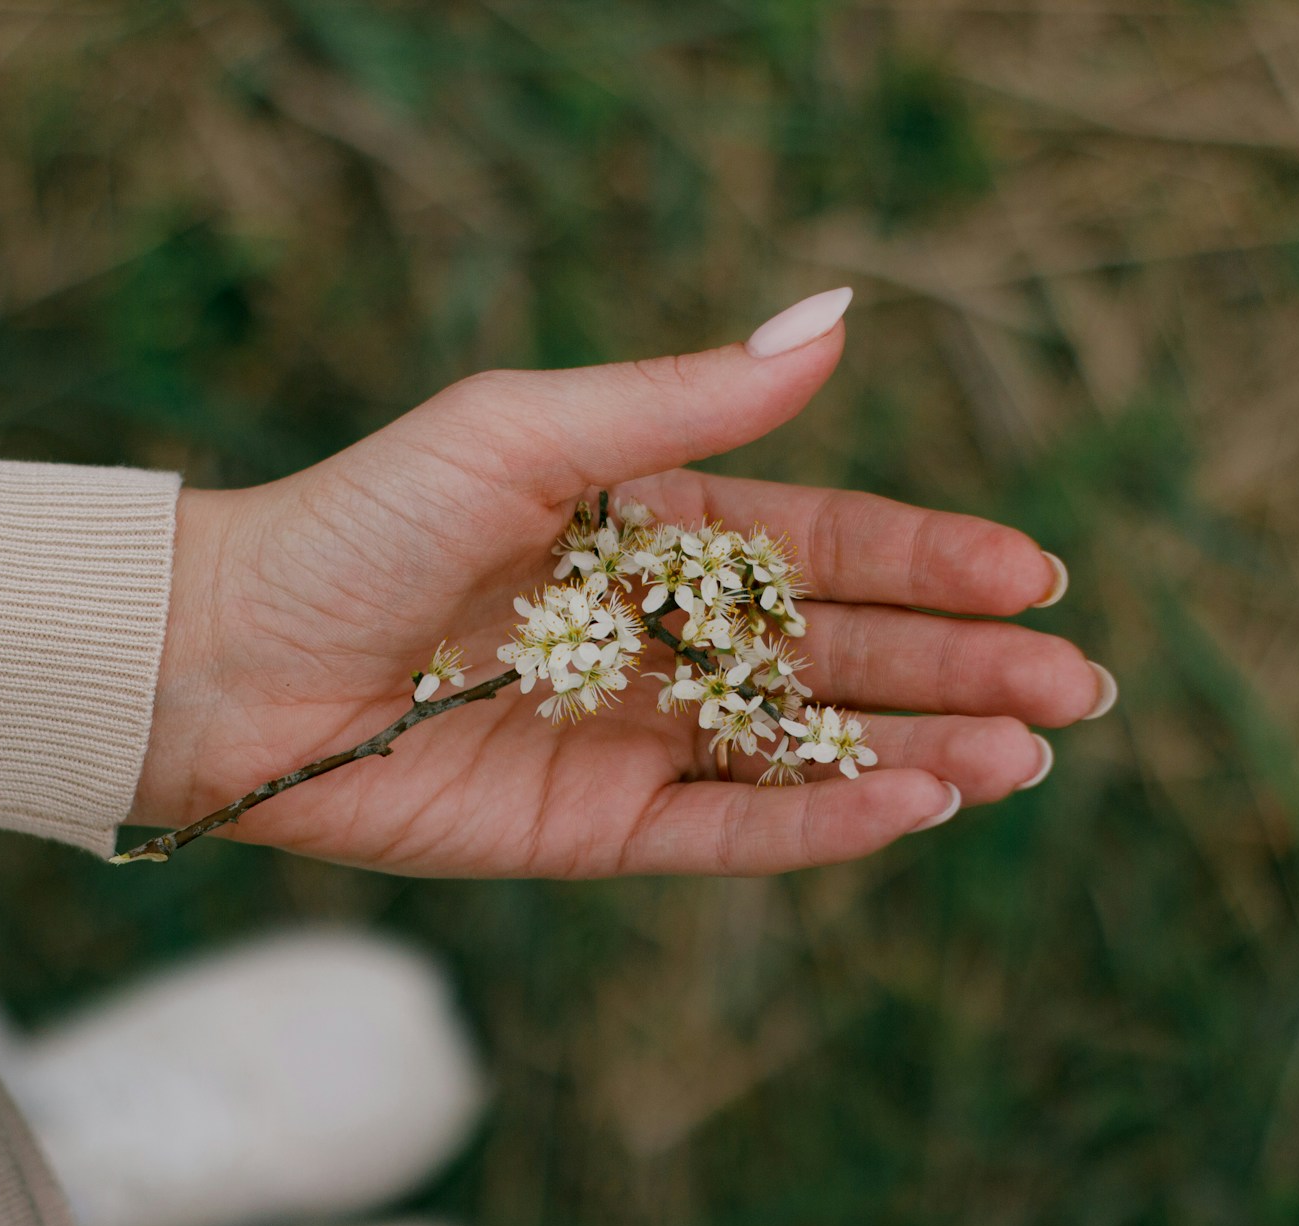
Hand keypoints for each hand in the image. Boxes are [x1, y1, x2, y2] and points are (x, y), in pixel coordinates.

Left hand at [131, 290, 1111, 876]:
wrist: (223, 657)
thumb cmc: (364, 520)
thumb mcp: (532, 430)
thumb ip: (688, 398)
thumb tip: (837, 319)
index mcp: (659, 530)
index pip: (831, 548)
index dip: (937, 562)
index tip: (1037, 575)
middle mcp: (665, 636)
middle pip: (847, 654)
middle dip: (964, 669)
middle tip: (1076, 688)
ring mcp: (639, 738)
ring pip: (810, 750)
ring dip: (921, 752)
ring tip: (1026, 758)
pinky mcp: (600, 830)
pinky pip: (734, 832)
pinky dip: (825, 826)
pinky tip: (915, 808)